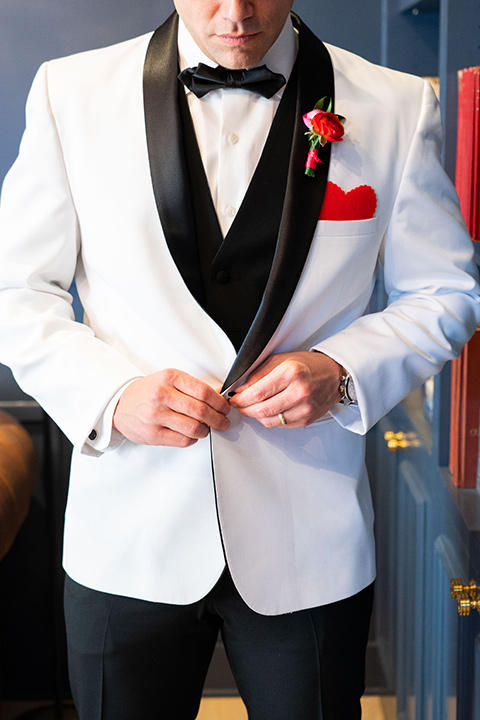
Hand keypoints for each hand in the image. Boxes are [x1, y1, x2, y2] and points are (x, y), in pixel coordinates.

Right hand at [113, 369, 229, 446]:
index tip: (225, 408)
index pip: (203, 391)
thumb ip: (192, 387)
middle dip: (217, 419)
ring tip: (205, 429)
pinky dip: (192, 439)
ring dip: (205, 431)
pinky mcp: (153, 434)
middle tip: (222, 422)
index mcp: (169, 378)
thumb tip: (219, 396)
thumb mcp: (169, 380)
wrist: (121, 404)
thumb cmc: (148, 392)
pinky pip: (183, 440)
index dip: (219, 403)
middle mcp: (162, 395)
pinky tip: (191, 435)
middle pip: (201, 411)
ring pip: (194, 428)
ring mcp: (156, 415)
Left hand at [229, 351, 342, 428]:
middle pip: (261, 409)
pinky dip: (269, 419)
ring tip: (252, 407)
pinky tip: (268, 410)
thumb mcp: (281, 360)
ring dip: (255, 416)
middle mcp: (299, 392)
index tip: (234, 398)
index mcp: (291, 373)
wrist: (334, 375)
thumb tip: (240, 388)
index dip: (241, 398)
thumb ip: (258, 374)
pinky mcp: (306, 420)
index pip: (258, 392)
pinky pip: (280, 425)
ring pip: (269, 421)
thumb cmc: (309, 365)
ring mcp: (304, 408)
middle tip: (239, 405)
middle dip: (244, 409)